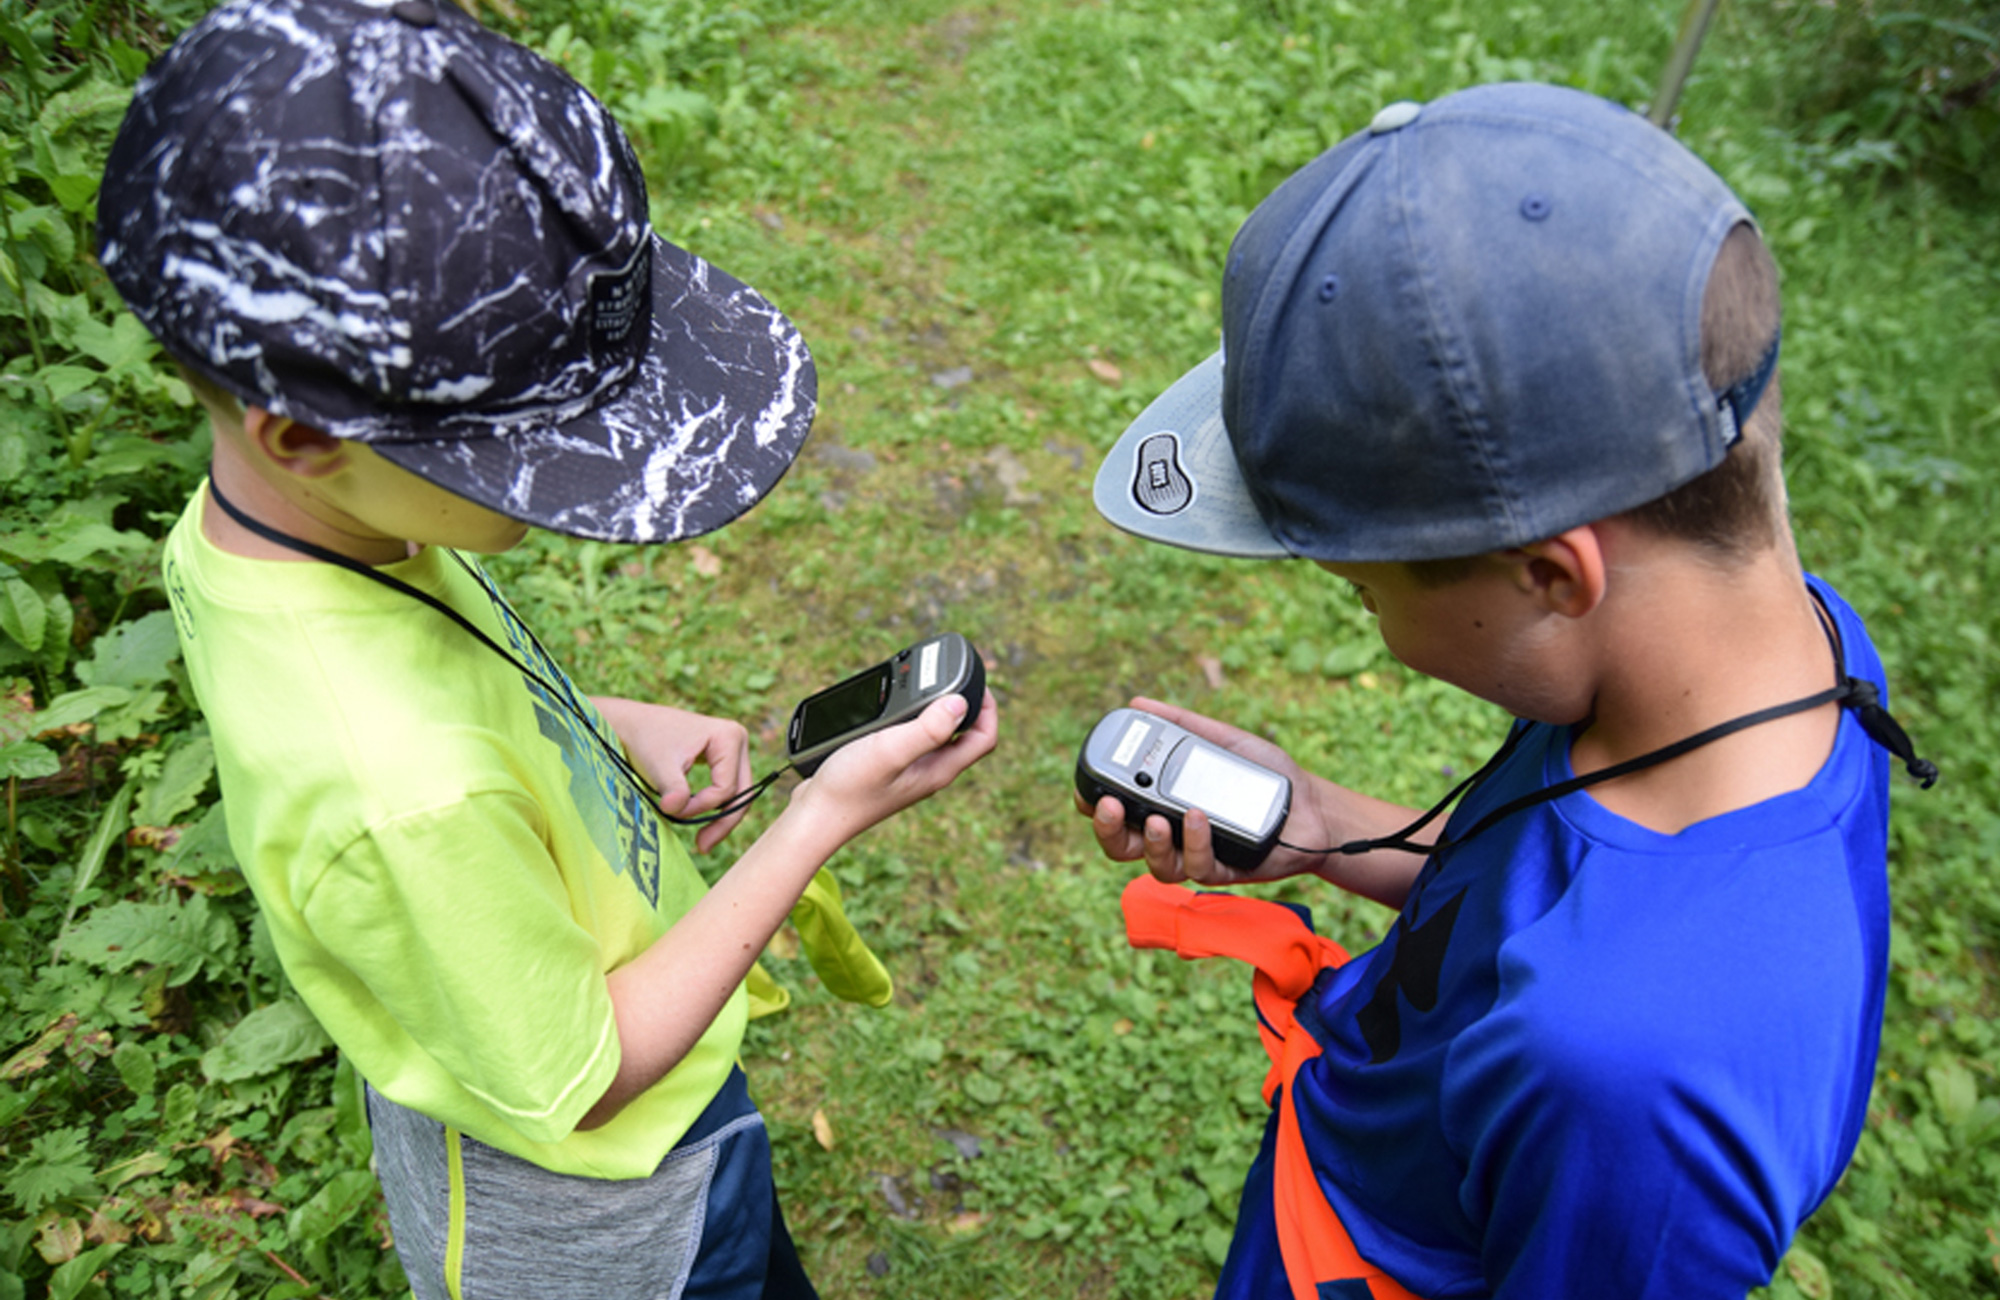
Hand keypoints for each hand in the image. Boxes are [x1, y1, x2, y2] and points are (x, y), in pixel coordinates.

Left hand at [591, 697, 754, 853]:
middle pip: (742, 792)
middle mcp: (738, 740)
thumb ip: (672, 788)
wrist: (632, 725)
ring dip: (720, 817)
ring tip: (702, 842)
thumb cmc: (645, 740)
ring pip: (737, 794)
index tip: (672, 810)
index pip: (726, 787)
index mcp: (729, 736)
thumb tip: (675, 809)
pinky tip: (701, 822)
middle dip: (723, 821)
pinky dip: (714, 807)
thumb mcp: (659, 766)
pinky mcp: (724, 758)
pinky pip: (727, 789)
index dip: (702, 806)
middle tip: (702, 847)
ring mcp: (733, 749)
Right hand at [786, 689, 999, 847]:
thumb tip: (961, 702)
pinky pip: (909, 737)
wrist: (814, 817)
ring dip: (932, 707)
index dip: (989, 707)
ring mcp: (910, 771)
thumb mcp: (890, 751)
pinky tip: (886, 707)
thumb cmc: (849, 788)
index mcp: (940, 769)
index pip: (985, 738)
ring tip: (918, 685)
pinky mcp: (889, 768)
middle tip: (948, 676)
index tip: (976, 681)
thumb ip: (927, 728)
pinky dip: (905, 717)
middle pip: (964, 733)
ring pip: (935, 733)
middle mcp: (930, 771)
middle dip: (962, 702)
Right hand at [1073, 697, 1337, 887]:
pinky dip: (1195, 842)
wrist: (1312, 803)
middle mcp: (1173, 835)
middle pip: (1122, 846)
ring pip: (1156, 865)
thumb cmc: (1264, 774)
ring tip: (1159, 819)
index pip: (1116, 811)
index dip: (1092, 805)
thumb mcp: (1221, 740)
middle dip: (1108, 830)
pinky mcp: (1225, 871)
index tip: (1088, 789)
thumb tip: (1138, 703)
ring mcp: (1196, 855)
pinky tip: (1199, 817)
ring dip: (1152, 843)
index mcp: (1164, 804)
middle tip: (1110, 807)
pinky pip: (1199, 866)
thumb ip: (1182, 725)